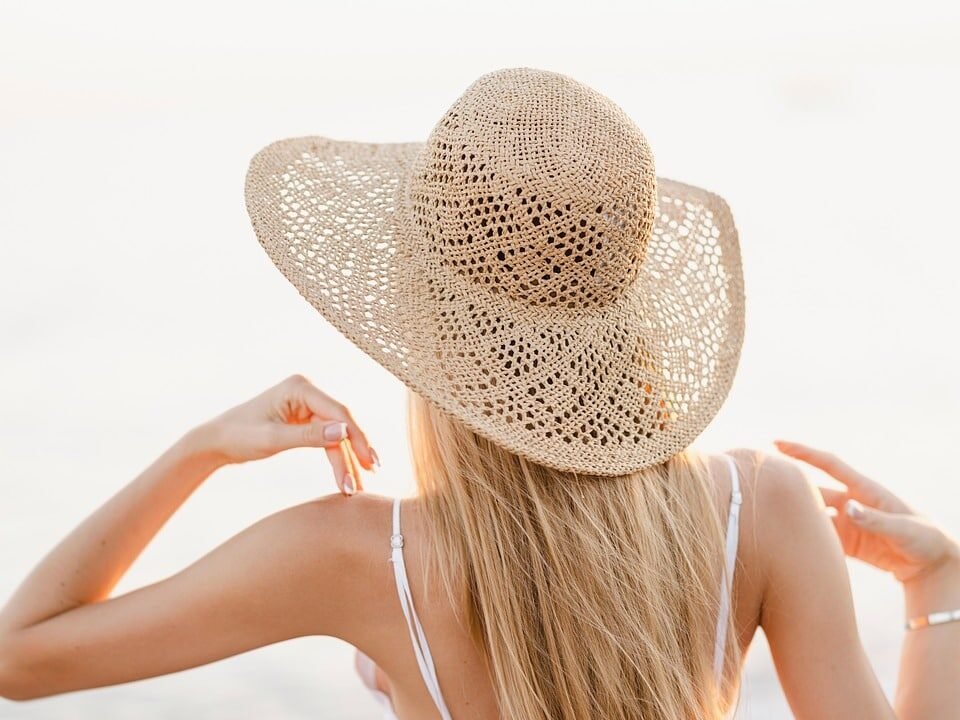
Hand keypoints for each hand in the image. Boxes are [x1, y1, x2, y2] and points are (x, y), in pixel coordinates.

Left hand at [198, 374, 378, 494]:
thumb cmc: (238, 436)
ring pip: (337, 434)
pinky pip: (327, 439)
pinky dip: (336, 457)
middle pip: (341, 424)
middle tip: (370, 475)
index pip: (338, 412)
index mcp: (300, 387)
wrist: (216, 441)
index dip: (357, 437)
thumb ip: (309, 436)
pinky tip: (348, 474)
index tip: (369, 461)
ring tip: (358, 485)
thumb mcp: (273, 439)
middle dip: (355, 451)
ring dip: (347, 459)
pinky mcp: (305, 419)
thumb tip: (345, 432)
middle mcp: (307, 392)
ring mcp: (307, 405)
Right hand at [775, 440, 959, 584]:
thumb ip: (875, 520)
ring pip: (813, 516)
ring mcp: (847, 522)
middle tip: (761, 486)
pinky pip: (820, 539)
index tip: (777, 443)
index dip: (803, 452)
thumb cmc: (925, 539)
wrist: (932, 565)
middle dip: (790, 487)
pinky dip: (806, 540)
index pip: (829, 464)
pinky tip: (790, 544)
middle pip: (813, 491)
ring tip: (770, 520)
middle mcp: (851, 502)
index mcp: (865, 490)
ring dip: (796, 517)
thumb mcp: (905, 529)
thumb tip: (847, 509)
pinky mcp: (846, 543)